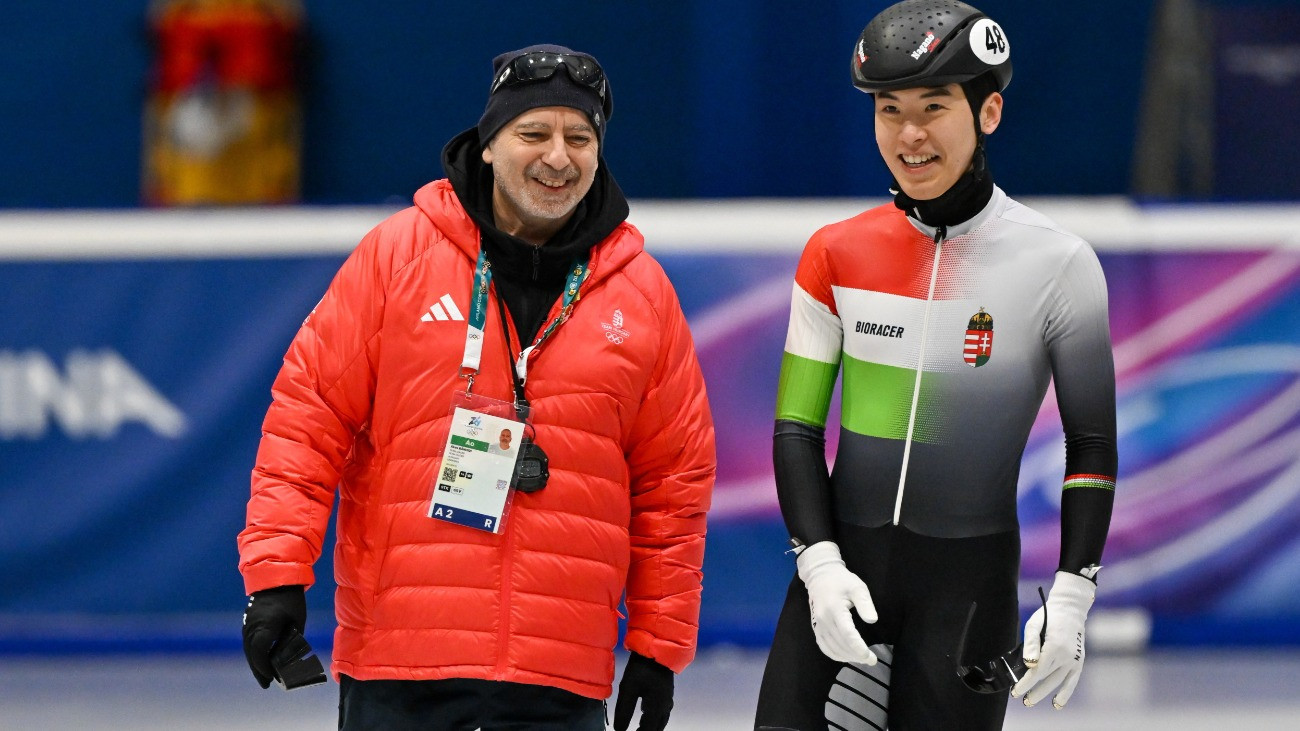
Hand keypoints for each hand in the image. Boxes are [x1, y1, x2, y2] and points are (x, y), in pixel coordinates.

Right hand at [242, 585, 306, 688]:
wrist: (276, 578)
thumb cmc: (291, 599)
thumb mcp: (297, 620)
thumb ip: (293, 639)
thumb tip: (290, 658)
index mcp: (266, 624)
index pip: (260, 651)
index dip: (264, 666)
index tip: (272, 677)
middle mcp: (253, 625)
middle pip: (252, 654)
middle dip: (259, 670)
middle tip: (266, 684)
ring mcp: (248, 623)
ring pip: (248, 648)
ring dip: (255, 662)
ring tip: (264, 676)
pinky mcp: (247, 621)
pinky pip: (248, 641)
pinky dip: (254, 652)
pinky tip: (260, 660)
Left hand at [613, 652, 673, 730]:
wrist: (656, 648)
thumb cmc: (641, 669)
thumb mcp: (628, 689)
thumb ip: (623, 711)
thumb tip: (618, 730)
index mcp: (657, 708)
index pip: (647, 730)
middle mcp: (665, 706)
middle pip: (657, 728)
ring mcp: (667, 698)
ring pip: (661, 720)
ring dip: (651, 726)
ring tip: (640, 728)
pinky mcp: (666, 691)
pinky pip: (662, 711)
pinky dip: (655, 717)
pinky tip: (646, 711)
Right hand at [797, 541, 877, 664]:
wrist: (820, 575)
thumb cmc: (842, 580)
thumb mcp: (858, 587)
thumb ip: (865, 604)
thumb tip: (872, 620)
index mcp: (835, 609)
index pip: (848, 634)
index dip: (859, 648)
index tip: (871, 657)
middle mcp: (824, 619)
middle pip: (841, 644)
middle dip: (856, 655)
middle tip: (871, 660)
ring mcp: (818, 625)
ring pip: (832, 648)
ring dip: (847, 657)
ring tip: (861, 659)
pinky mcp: (815, 627)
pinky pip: (824, 646)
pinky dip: (835, 655)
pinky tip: (846, 656)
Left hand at [1012, 570, 1095, 707]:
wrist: (1070, 610)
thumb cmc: (1049, 616)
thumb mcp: (1033, 624)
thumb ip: (1031, 644)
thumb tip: (1029, 665)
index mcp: (1054, 646)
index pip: (1037, 671)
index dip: (1026, 683)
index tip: (1015, 691)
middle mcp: (1066, 656)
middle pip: (1046, 678)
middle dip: (1032, 690)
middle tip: (1021, 700)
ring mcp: (1075, 660)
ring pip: (1058, 682)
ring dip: (1044, 694)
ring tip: (1031, 701)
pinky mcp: (1079, 662)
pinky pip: (1072, 681)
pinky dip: (1065, 693)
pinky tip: (1057, 703)